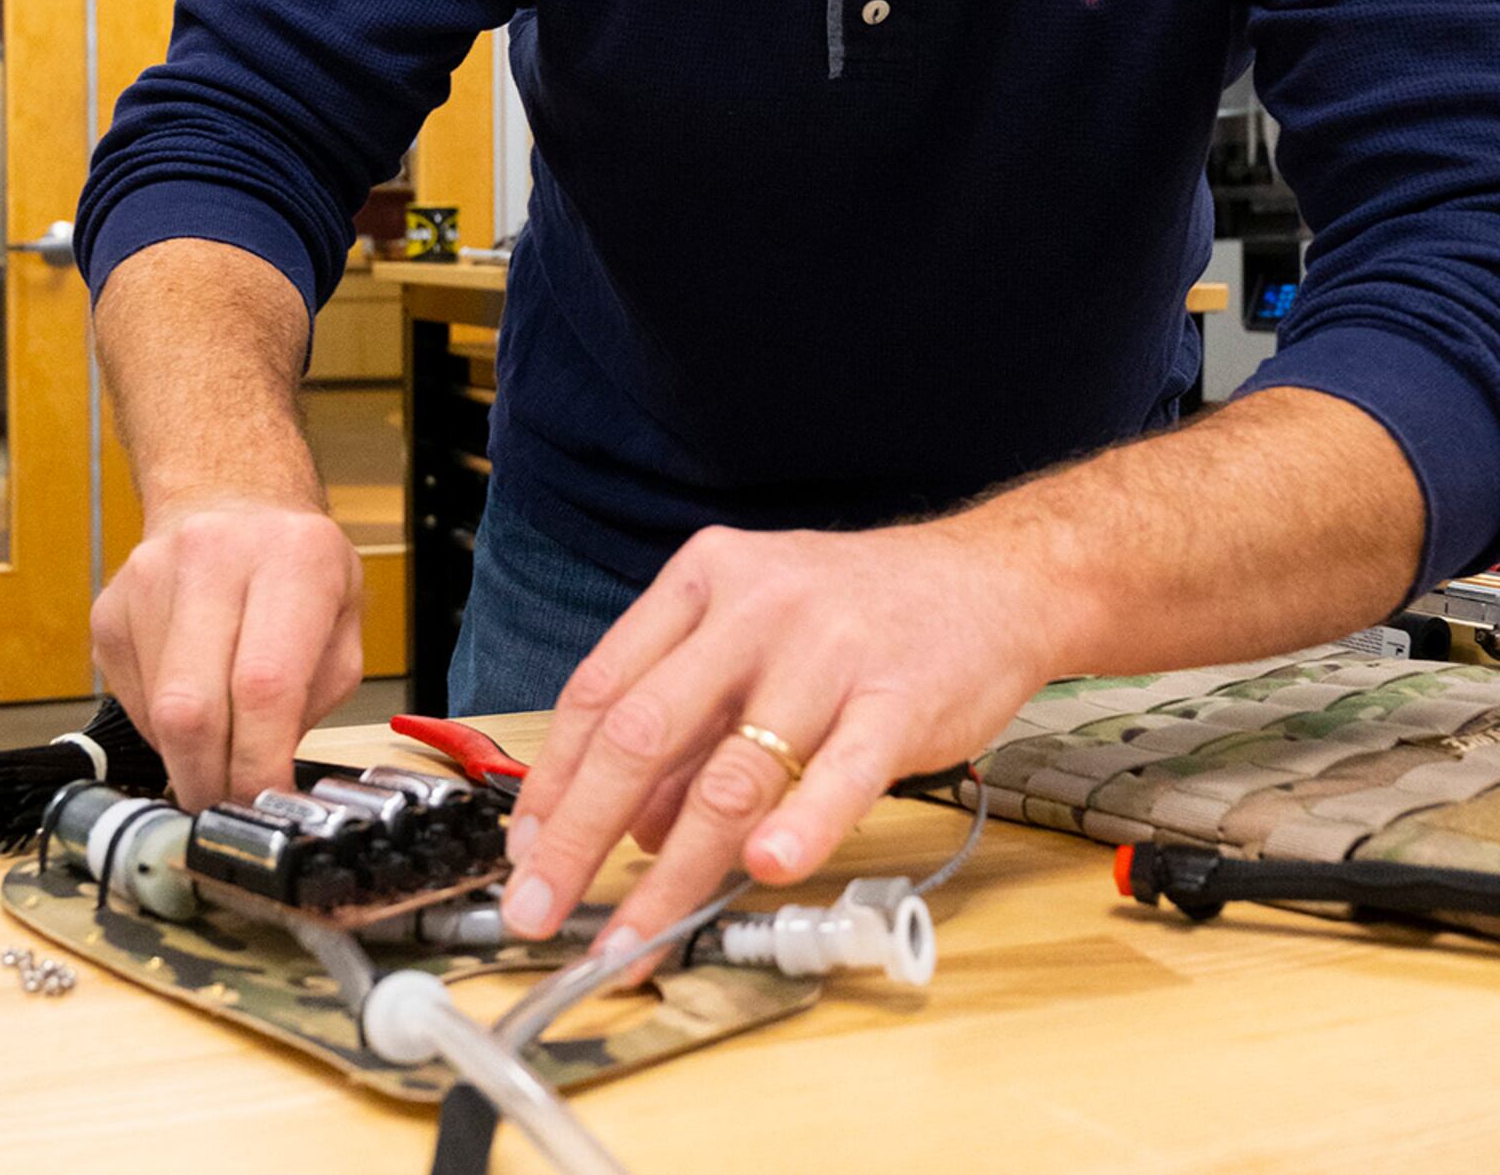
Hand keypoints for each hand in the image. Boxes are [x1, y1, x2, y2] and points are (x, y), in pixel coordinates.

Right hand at [90, 495, 363, 810]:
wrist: (230, 500)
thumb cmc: (296, 569)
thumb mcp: (343, 620)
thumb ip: (315, 695)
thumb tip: (271, 777)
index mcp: (294, 557)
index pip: (265, 684)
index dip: (259, 763)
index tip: (266, 804)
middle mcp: (214, 555)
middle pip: (192, 708)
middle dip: (210, 780)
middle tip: (228, 808)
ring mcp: (149, 578)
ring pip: (156, 713)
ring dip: (187, 754)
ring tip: (220, 743)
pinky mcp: (109, 608)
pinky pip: (131, 699)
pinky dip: (162, 725)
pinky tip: (194, 694)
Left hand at [499, 516, 1050, 964]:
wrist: (993, 578)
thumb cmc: (861, 611)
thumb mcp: (756, 630)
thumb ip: (692, 718)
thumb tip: (628, 825)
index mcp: (704, 580)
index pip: (601, 688)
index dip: (554, 781)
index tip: (525, 854)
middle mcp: (755, 607)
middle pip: (642, 731)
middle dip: (581, 836)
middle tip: (543, 910)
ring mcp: (828, 651)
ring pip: (731, 773)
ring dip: (674, 873)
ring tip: (638, 939)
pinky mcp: (899, 698)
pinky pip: (841, 774)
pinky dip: (799, 827)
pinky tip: (765, 871)